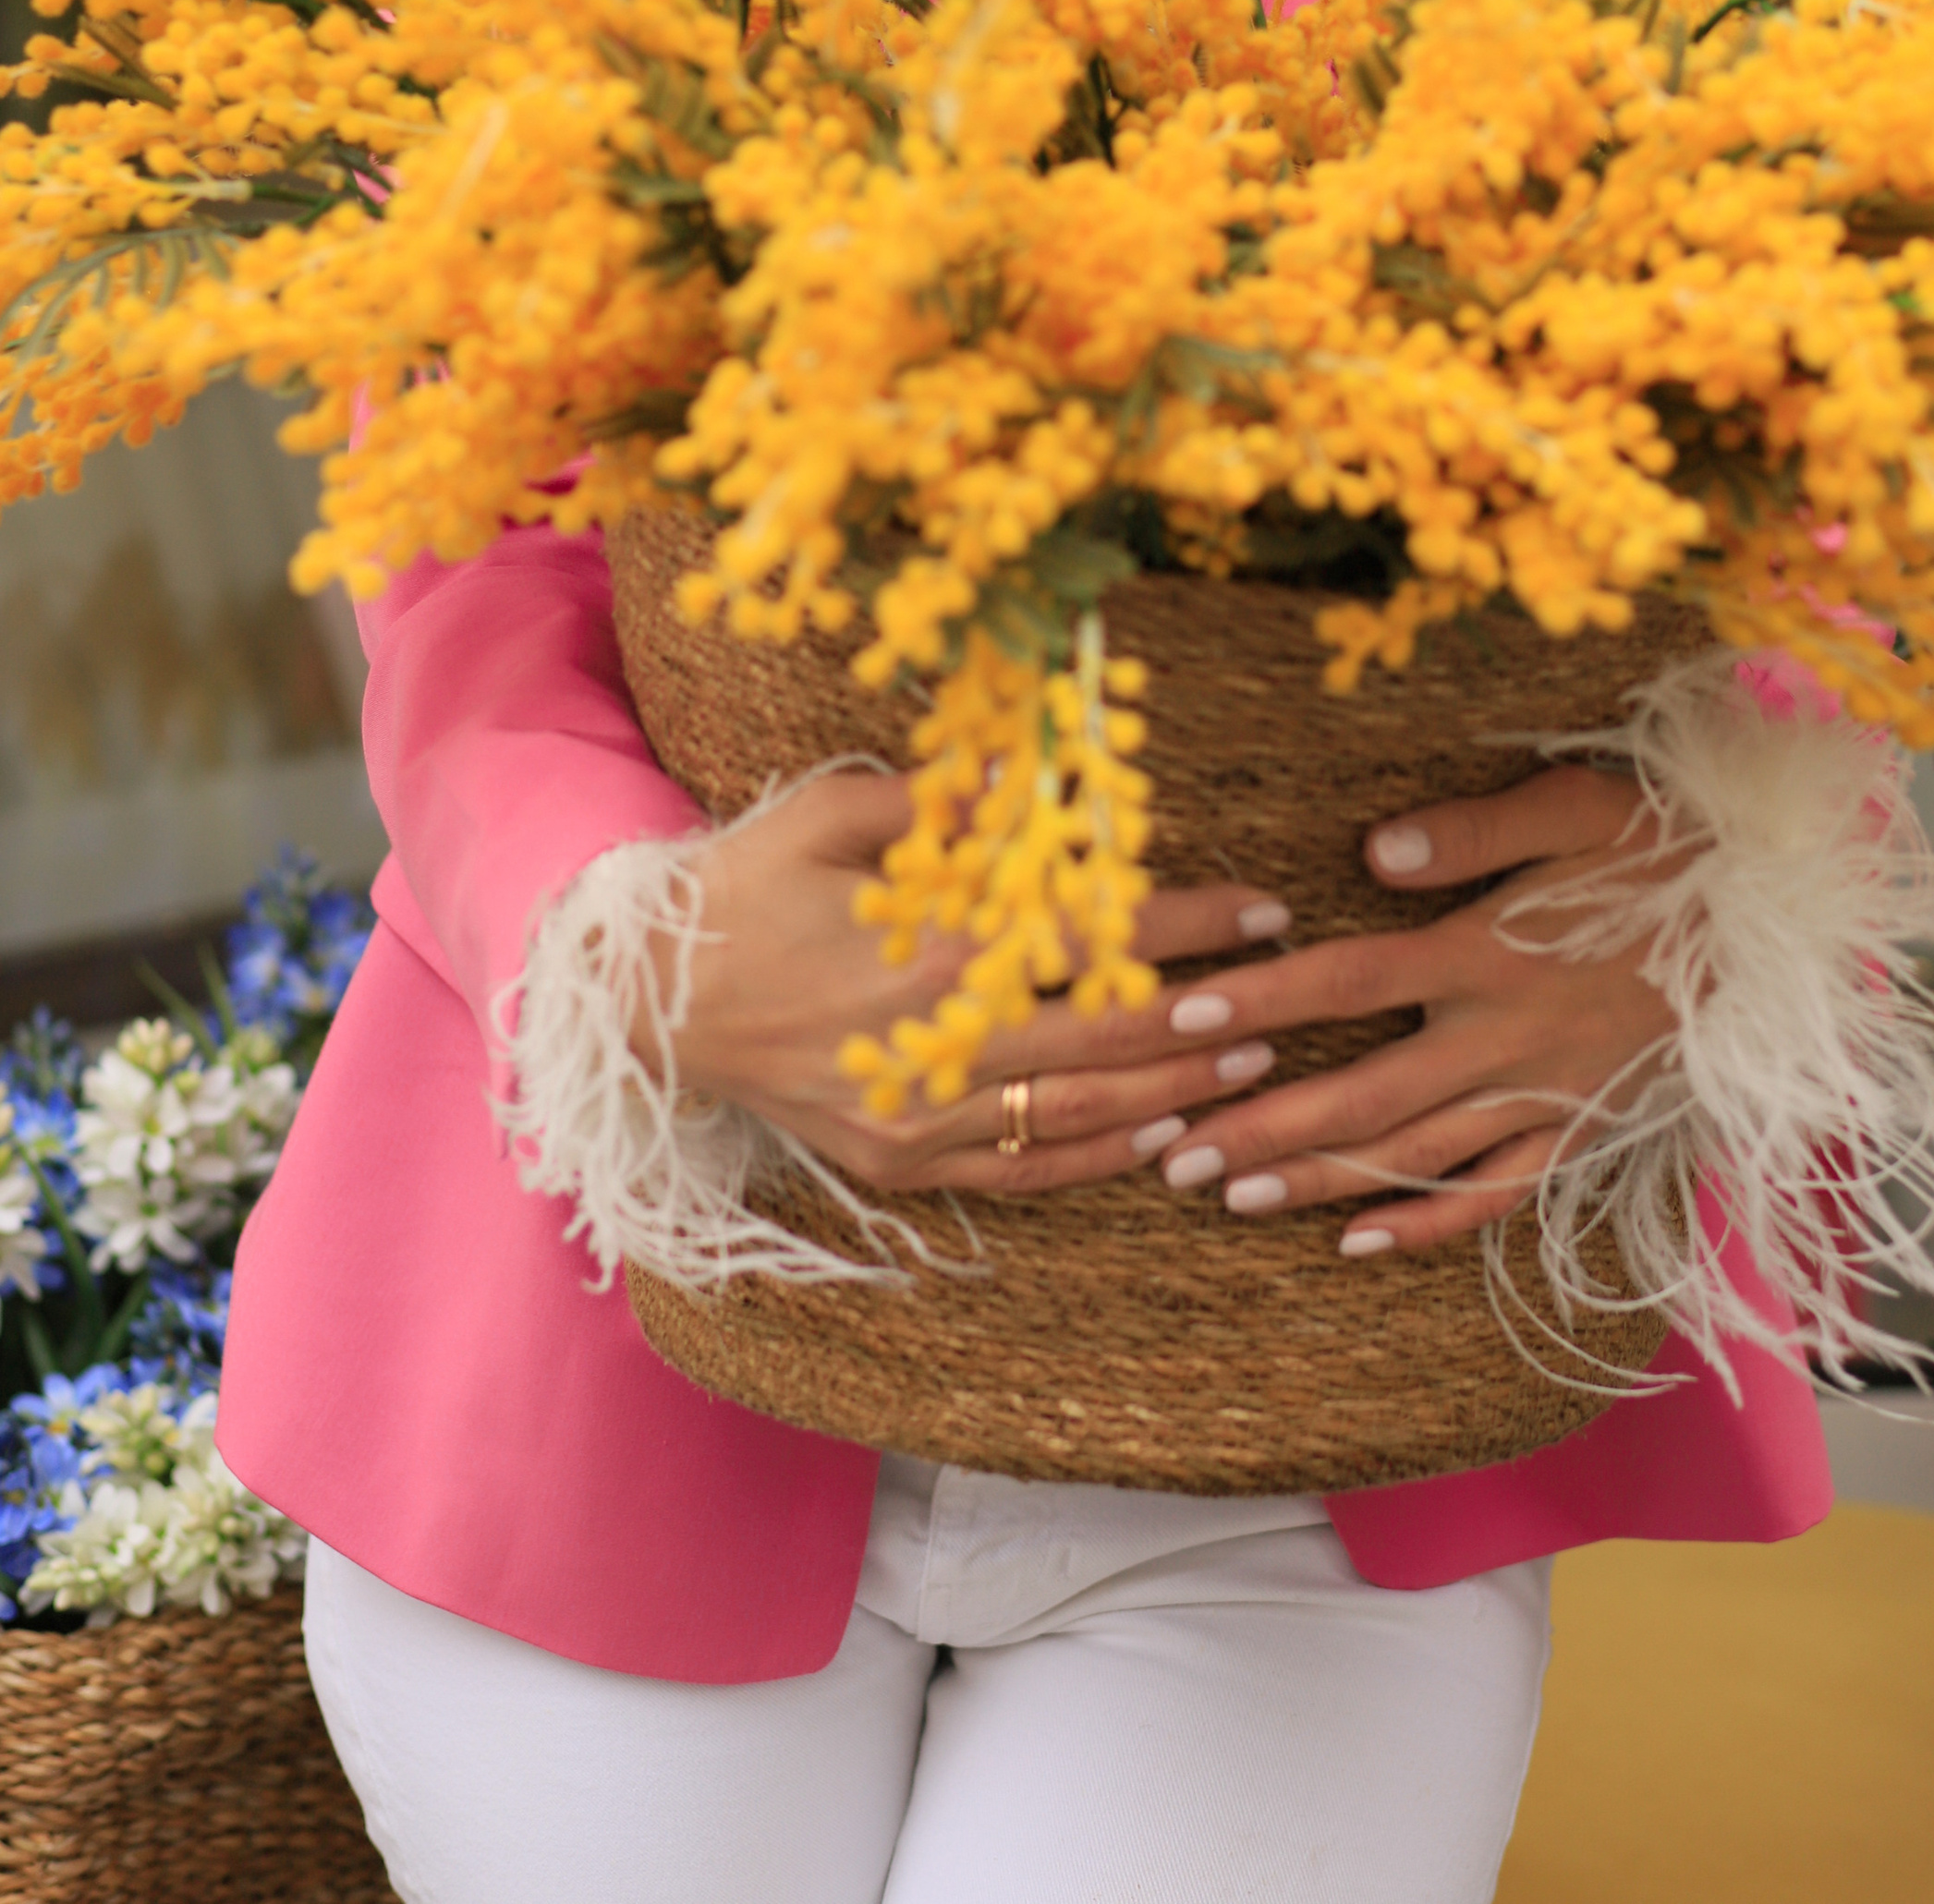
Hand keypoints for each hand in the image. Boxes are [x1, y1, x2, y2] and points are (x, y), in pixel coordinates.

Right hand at [650, 768, 1293, 1199]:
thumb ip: (938, 800)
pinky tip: (1156, 1139)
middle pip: (1102, 1038)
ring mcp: (909, 1116)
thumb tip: (1034, 762)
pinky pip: (1013, 1171)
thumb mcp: (828, 813)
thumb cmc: (740, 886)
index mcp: (921, 950)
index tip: (1261, 912)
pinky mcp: (891, 1163)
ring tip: (1252, 1069)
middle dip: (1206, 1018)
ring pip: (1071, 1116)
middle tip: (1289, 999)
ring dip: (1171, 1094)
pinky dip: (1092, 1161)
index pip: (1088, 942)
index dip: (1185, 928)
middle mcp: (926, 1043)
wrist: (644, 998)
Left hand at [1135, 762, 1678, 1255]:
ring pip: (1412, 1154)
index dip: (1262, 997)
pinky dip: (1426, 1225)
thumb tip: (1370, 849)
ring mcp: (1543, 1095)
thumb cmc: (1670, 847)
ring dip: (1315, 1179)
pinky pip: (1495, 1195)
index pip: (1349, 979)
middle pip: (1361, 1092)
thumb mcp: (1577, 806)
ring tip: (1225, 1197)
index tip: (1181, 1015)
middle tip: (1166, 1152)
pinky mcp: (1581, 1130)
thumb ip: (1472, 829)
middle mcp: (1505, 1036)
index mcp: (1490, 951)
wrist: (1782, 927)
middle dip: (1258, 1125)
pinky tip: (1358, 1244)